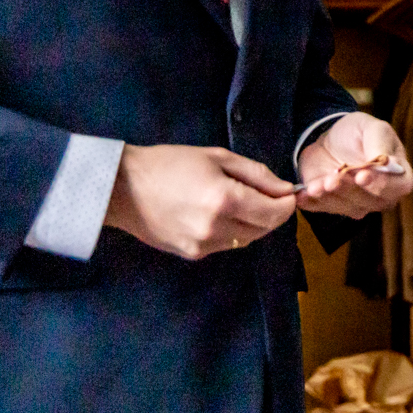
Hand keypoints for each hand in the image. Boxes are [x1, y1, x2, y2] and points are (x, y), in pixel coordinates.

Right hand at [103, 144, 296, 259]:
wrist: (123, 188)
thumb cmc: (170, 163)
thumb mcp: (218, 158)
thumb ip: (256, 175)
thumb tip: (285, 190)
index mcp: (225, 200)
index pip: (274, 213)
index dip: (287, 204)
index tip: (288, 194)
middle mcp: (217, 228)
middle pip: (264, 230)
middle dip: (272, 214)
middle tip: (266, 195)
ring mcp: (203, 245)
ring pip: (246, 240)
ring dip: (253, 224)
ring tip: (240, 202)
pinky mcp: (191, 254)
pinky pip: (225, 245)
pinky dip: (232, 231)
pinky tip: (218, 214)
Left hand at [297, 112, 412, 217]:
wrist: (329, 139)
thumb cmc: (358, 132)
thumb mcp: (372, 127)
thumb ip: (380, 143)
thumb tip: (386, 162)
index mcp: (398, 173)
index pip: (400, 186)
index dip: (383, 184)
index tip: (362, 175)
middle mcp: (382, 194)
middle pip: (372, 201)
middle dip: (350, 190)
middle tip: (334, 178)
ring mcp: (358, 203)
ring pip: (349, 208)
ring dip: (332, 197)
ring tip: (318, 184)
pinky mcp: (333, 205)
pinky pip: (324, 209)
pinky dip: (312, 202)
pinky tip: (303, 194)